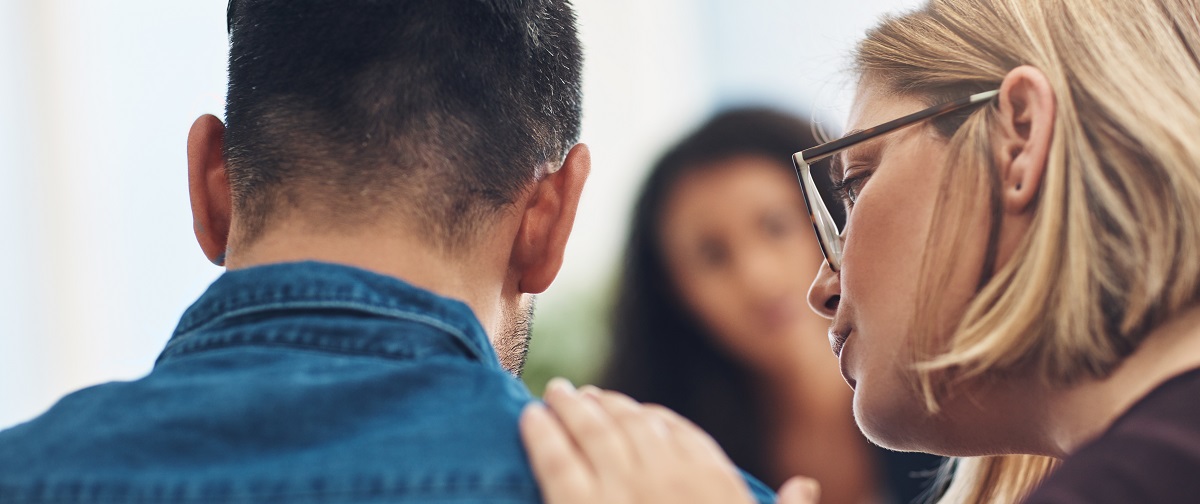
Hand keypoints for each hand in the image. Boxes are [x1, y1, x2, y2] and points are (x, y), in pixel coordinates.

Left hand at [519, 378, 821, 503]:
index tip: (635, 410)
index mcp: (711, 482)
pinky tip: (529, 418)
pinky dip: (541, 434)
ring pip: (591, 431)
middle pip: (631, 423)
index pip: (678, 433)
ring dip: (572, 407)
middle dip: (607, 405)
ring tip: (555, 394)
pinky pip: (555, 460)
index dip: (651, 418)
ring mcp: (620, 489)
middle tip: (585, 394)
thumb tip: (806, 484)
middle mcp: (667, 475)